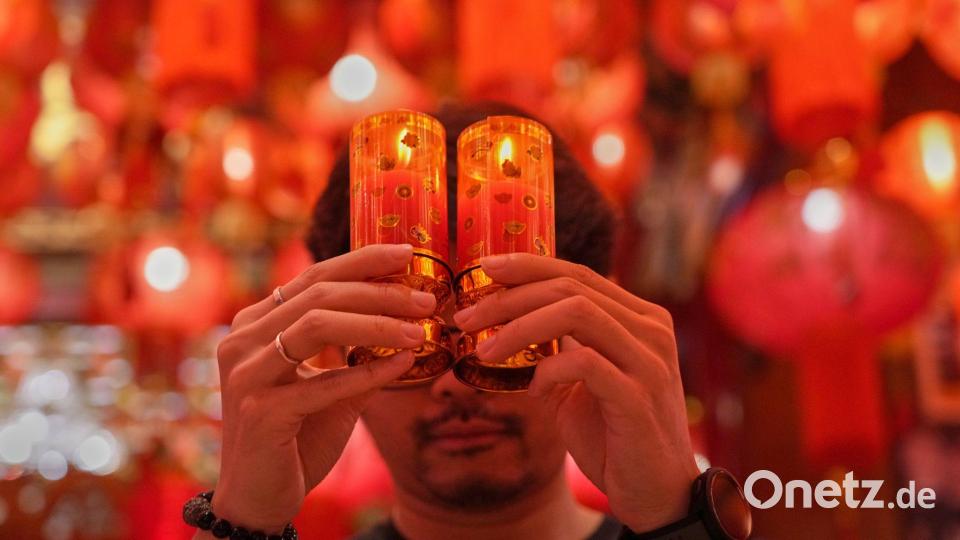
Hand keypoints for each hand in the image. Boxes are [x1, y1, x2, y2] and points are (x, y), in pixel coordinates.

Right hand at [212, 244, 434, 533]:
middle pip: (320, 295)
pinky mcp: (261, 411)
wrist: (259, 499)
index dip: (362, 261)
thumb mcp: (332, 388)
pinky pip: (325, 382)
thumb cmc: (296, 439)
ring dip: (377, 324)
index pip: (313, 277)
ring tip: (420, 330)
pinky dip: (369, 372)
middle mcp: (242, 339)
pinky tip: (404, 364)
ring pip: (318, 325)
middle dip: (380, 292)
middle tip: (426, 299)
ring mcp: (246, 374)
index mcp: (255, 324)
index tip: (407, 254)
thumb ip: (358, 354)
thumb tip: (409, 321)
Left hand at [453, 253, 699, 532]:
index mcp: (640, 318)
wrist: (656, 494)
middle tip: (467, 317)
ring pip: (576, 313)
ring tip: (484, 350)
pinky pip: (582, 362)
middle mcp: (651, 329)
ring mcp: (649, 360)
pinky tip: (533, 390)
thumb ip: (558, 348)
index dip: (527, 266)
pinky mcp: (638, 396)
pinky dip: (547, 370)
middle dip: (510, 297)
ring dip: (519, 327)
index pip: (578, 274)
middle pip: (571, 286)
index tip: (482, 269)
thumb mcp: (581, 383)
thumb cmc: (614, 437)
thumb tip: (505, 321)